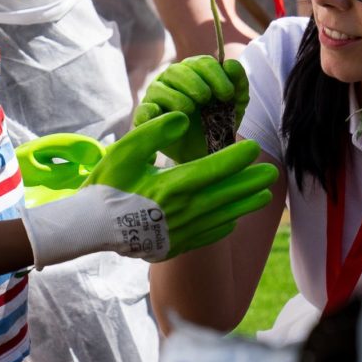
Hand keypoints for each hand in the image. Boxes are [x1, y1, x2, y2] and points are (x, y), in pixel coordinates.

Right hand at [19, 112, 276, 266]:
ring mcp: (181, 230)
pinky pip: (209, 235)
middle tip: (271, 173)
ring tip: (262, 196)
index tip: (253, 147)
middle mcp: (182, 210)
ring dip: (244, 204)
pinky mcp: (176, 244)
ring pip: (223, 216)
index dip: (236, 157)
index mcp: (172, 185)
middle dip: (250, 182)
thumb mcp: (124, 152)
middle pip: (226, 194)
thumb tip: (181, 117)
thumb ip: (153, 132)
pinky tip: (233, 217)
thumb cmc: (106, 186)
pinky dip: (225, 224)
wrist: (90, 228)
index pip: (214, 169)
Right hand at [132, 56, 249, 162]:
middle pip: (177, 70)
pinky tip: (166, 117)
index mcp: (195, 72)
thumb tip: (230, 64)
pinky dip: (151, 112)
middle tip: (207, 99)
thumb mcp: (235, 105)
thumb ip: (238, 83)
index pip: (201, 63)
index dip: (215, 75)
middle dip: (194, 83)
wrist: (205, 154)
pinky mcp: (146, 117)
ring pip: (158, 88)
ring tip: (190, 110)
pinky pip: (143, 110)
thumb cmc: (218, 123)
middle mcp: (172, 80)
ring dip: (176, 97)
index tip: (227, 94)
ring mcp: (157, 97)